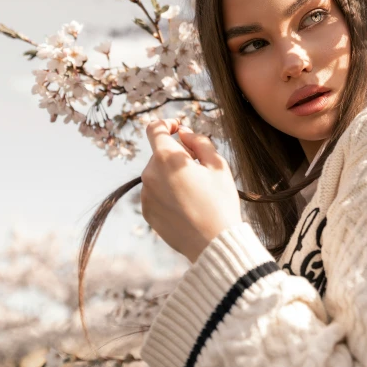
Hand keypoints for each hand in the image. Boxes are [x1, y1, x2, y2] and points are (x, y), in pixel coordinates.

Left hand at [140, 119, 241, 262]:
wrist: (214, 243)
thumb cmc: (220, 202)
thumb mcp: (218, 165)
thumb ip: (199, 141)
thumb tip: (183, 132)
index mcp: (167, 158)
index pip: (154, 128)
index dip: (167, 124)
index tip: (179, 129)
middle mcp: (150, 174)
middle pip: (160, 153)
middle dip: (176, 155)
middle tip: (200, 169)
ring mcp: (146, 195)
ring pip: (157, 174)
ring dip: (172, 175)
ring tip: (196, 192)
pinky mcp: (147, 212)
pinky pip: (156, 193)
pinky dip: (168, 193)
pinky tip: (187, 206)